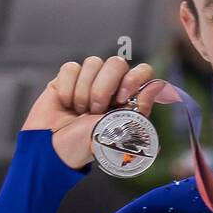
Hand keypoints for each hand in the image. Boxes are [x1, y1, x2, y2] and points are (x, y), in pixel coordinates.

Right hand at [21, 56, 157, 169]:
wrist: (53, 150)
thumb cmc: (86, 146)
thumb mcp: (118, 133)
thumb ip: (139, 110)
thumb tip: (159, 86)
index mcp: (128, 100)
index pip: (143, 72)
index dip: (135, 79)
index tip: (121, 99)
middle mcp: (111, 87)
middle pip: (117, 62)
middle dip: (104, 86)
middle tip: (95, 109)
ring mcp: (89, 80)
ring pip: (93, 62)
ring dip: (84, 91)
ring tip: (79, 111)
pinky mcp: (67, 77)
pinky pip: (71, 67)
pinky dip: (68, 87)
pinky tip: (66, 104)